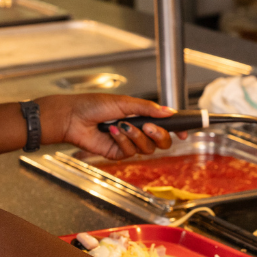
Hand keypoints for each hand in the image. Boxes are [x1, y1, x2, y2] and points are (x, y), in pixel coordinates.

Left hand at [38, 93, 176, 159]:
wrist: (73, 117)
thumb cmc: (94, 105)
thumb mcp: (125, 102)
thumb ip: (148, 108)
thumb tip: (169, 111)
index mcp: (142, 115)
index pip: (166, 124)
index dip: (177, 129)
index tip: (184, 132)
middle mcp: (138, 130)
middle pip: (162, 141)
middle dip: (159, 135)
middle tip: (149, 127)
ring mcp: (129, 142)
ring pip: (148, 148)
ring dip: (135, 136)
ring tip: (121, 125)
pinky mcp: (118, 153)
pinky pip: (131, 152)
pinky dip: (123, 141)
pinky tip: (111, 132)